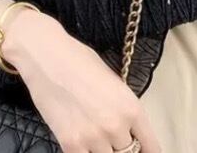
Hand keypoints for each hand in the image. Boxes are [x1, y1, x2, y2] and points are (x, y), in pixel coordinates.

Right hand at [2, 8, 160, 152]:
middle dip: (121, 148)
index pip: (151, 145)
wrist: (46, 54)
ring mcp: (93, 137)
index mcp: (131, 107)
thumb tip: (127, 128)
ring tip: (95, 137)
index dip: (148, 151)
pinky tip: (82, 145)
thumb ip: (123, 107)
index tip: (144, 152)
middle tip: (113, 139)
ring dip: (103, 151)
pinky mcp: (70, 143)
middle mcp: (116, 125)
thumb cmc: (78, 59)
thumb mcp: (112, 80)